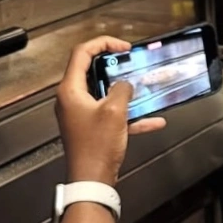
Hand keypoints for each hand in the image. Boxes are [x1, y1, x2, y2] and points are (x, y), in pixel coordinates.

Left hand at [56, 37, 166, 185]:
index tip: (123, 46)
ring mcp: (80, 113)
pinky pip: (111, 113)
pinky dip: (129, 113)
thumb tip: (125, 84)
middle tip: (131, 63)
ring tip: (141, 86)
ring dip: (123, 88)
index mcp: (71, 90)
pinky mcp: (90, 126)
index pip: (81, 53)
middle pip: (91, 70)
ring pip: (103, 91)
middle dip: (114, 65)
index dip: (103, 43)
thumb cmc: (97, 146)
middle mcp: (72, 99)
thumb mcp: (114, 111)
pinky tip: (152, 120)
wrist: (92, 179)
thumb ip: (121, 90)